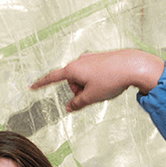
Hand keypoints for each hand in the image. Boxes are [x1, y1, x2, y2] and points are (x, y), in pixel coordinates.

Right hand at [31, 49, 165, 111]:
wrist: (133, 65)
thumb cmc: (111, 80)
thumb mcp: (91, 97)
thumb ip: (77, 103)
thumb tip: (69, 107)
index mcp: (73, 69)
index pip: (53, 78)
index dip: (42, 84)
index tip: (32, 87)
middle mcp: (80, 61)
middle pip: (72, 81)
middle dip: (78, 91)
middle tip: (92, 96)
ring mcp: (91, 58)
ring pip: (84, 78)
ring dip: (89, 86)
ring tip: (104, 88)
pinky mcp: (101, 58)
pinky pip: (93, 73)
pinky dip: (97, 81)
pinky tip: (110, 82)